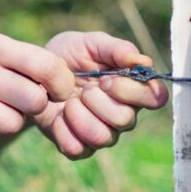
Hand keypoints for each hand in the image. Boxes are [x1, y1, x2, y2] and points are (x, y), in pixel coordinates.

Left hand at [34, 31, 168, 158]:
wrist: (34, 74)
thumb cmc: (69, 55)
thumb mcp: (91, 43)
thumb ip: (117, 49)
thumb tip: (142, 61)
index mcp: (133, 88)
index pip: (156, 98)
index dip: (133, 91)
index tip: (107, 79)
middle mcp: (123, 114)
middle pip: (126, 120)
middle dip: (99, 101)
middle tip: (83, 89)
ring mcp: (103, 133)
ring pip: (103, 138)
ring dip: (80, 116)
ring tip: (69, 101)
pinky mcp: (79, 147)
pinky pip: (77, 149)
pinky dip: (63, 130)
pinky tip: (58, 115)